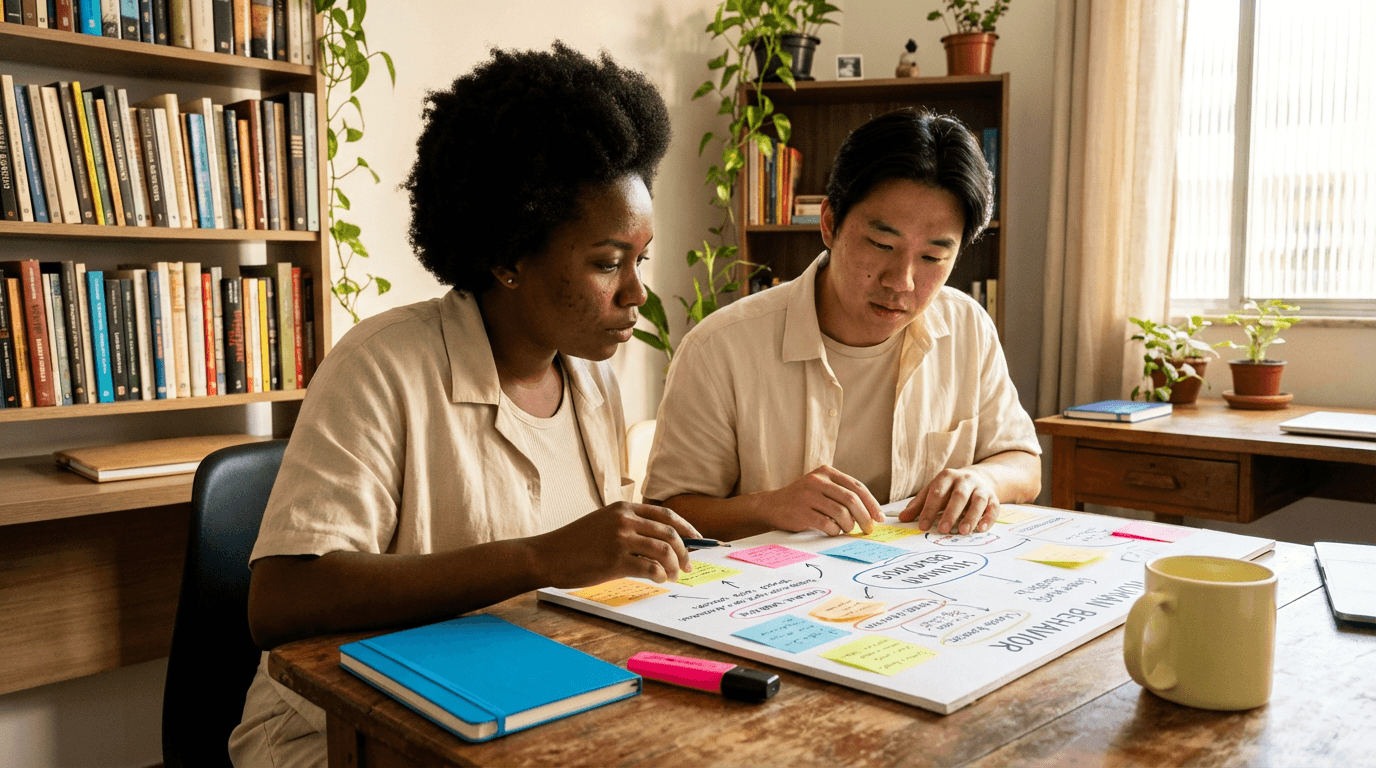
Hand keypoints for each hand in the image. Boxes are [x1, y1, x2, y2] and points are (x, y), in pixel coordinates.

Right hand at [531, 502, 699, 587]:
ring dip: (674, 566)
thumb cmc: (575, 544)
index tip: (698, 541)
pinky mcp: (615, 560)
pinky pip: (650, 568)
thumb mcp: (603, 523)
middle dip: (685, 552)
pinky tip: (658, 580)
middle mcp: (625, 520)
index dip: (687, 528)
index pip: (666, 514)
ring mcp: (620, 539)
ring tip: (672, 576)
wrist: (547, 555)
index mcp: (623, 508)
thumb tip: (663, 543)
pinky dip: (659, 576)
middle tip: (688, 566)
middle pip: (670, 533)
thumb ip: (629, 527)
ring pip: (664, 551)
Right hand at [761, 465, 884, 535]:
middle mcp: (817, 481)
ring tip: (847, 529)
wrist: (772, 505)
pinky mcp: (801, 512)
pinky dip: (835, 531)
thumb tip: (870, 512)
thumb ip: (841, 493)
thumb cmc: (802, 499)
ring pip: (841, 513)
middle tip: (869, 528)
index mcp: (826, 472)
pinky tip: (833, 531)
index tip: (879, 517)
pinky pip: (827, 524)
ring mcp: (807, 496)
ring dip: (849, 525)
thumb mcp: (821, 487)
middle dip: (864, 517)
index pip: (856, 487)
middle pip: (851, 499)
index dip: (871, 503)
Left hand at [899, 467, 998, 534]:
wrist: (979, 478)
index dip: (929, 509)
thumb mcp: (933, 491)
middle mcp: (965, 480)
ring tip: (962, 531)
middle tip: (942, 529)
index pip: (936, 493)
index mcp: (947, 477)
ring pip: (978, 501)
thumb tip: (902, 518)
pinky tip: (981, 529)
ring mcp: (981, 489)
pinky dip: (988, 519)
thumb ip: (918, 505)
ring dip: (971, 517)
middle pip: (958, 496)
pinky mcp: (993, 498)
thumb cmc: (951, 488)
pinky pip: (993, 508)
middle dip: (950, 513)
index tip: (922, 525)